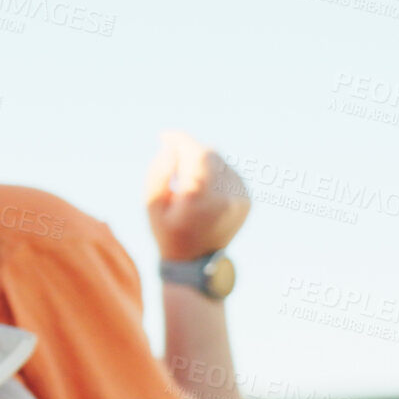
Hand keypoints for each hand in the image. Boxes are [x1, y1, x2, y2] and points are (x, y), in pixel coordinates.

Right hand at [145, 131, 249, 261]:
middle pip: (209, 154)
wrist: (196, 261)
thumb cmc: (168, 230)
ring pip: (220, 161)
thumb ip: (159, 172)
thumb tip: (173, 148)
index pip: (196, 153)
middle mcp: (226, 196)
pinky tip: (201, 187)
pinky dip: (214, 172)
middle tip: (172, 159)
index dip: (180, 140)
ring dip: (201, 161)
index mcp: (201, 198)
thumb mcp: (152, 204)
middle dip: (189, 150)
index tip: (165, 136)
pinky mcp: (246, 200)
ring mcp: (240, 198)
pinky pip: (229, 172)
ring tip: (186, 179)